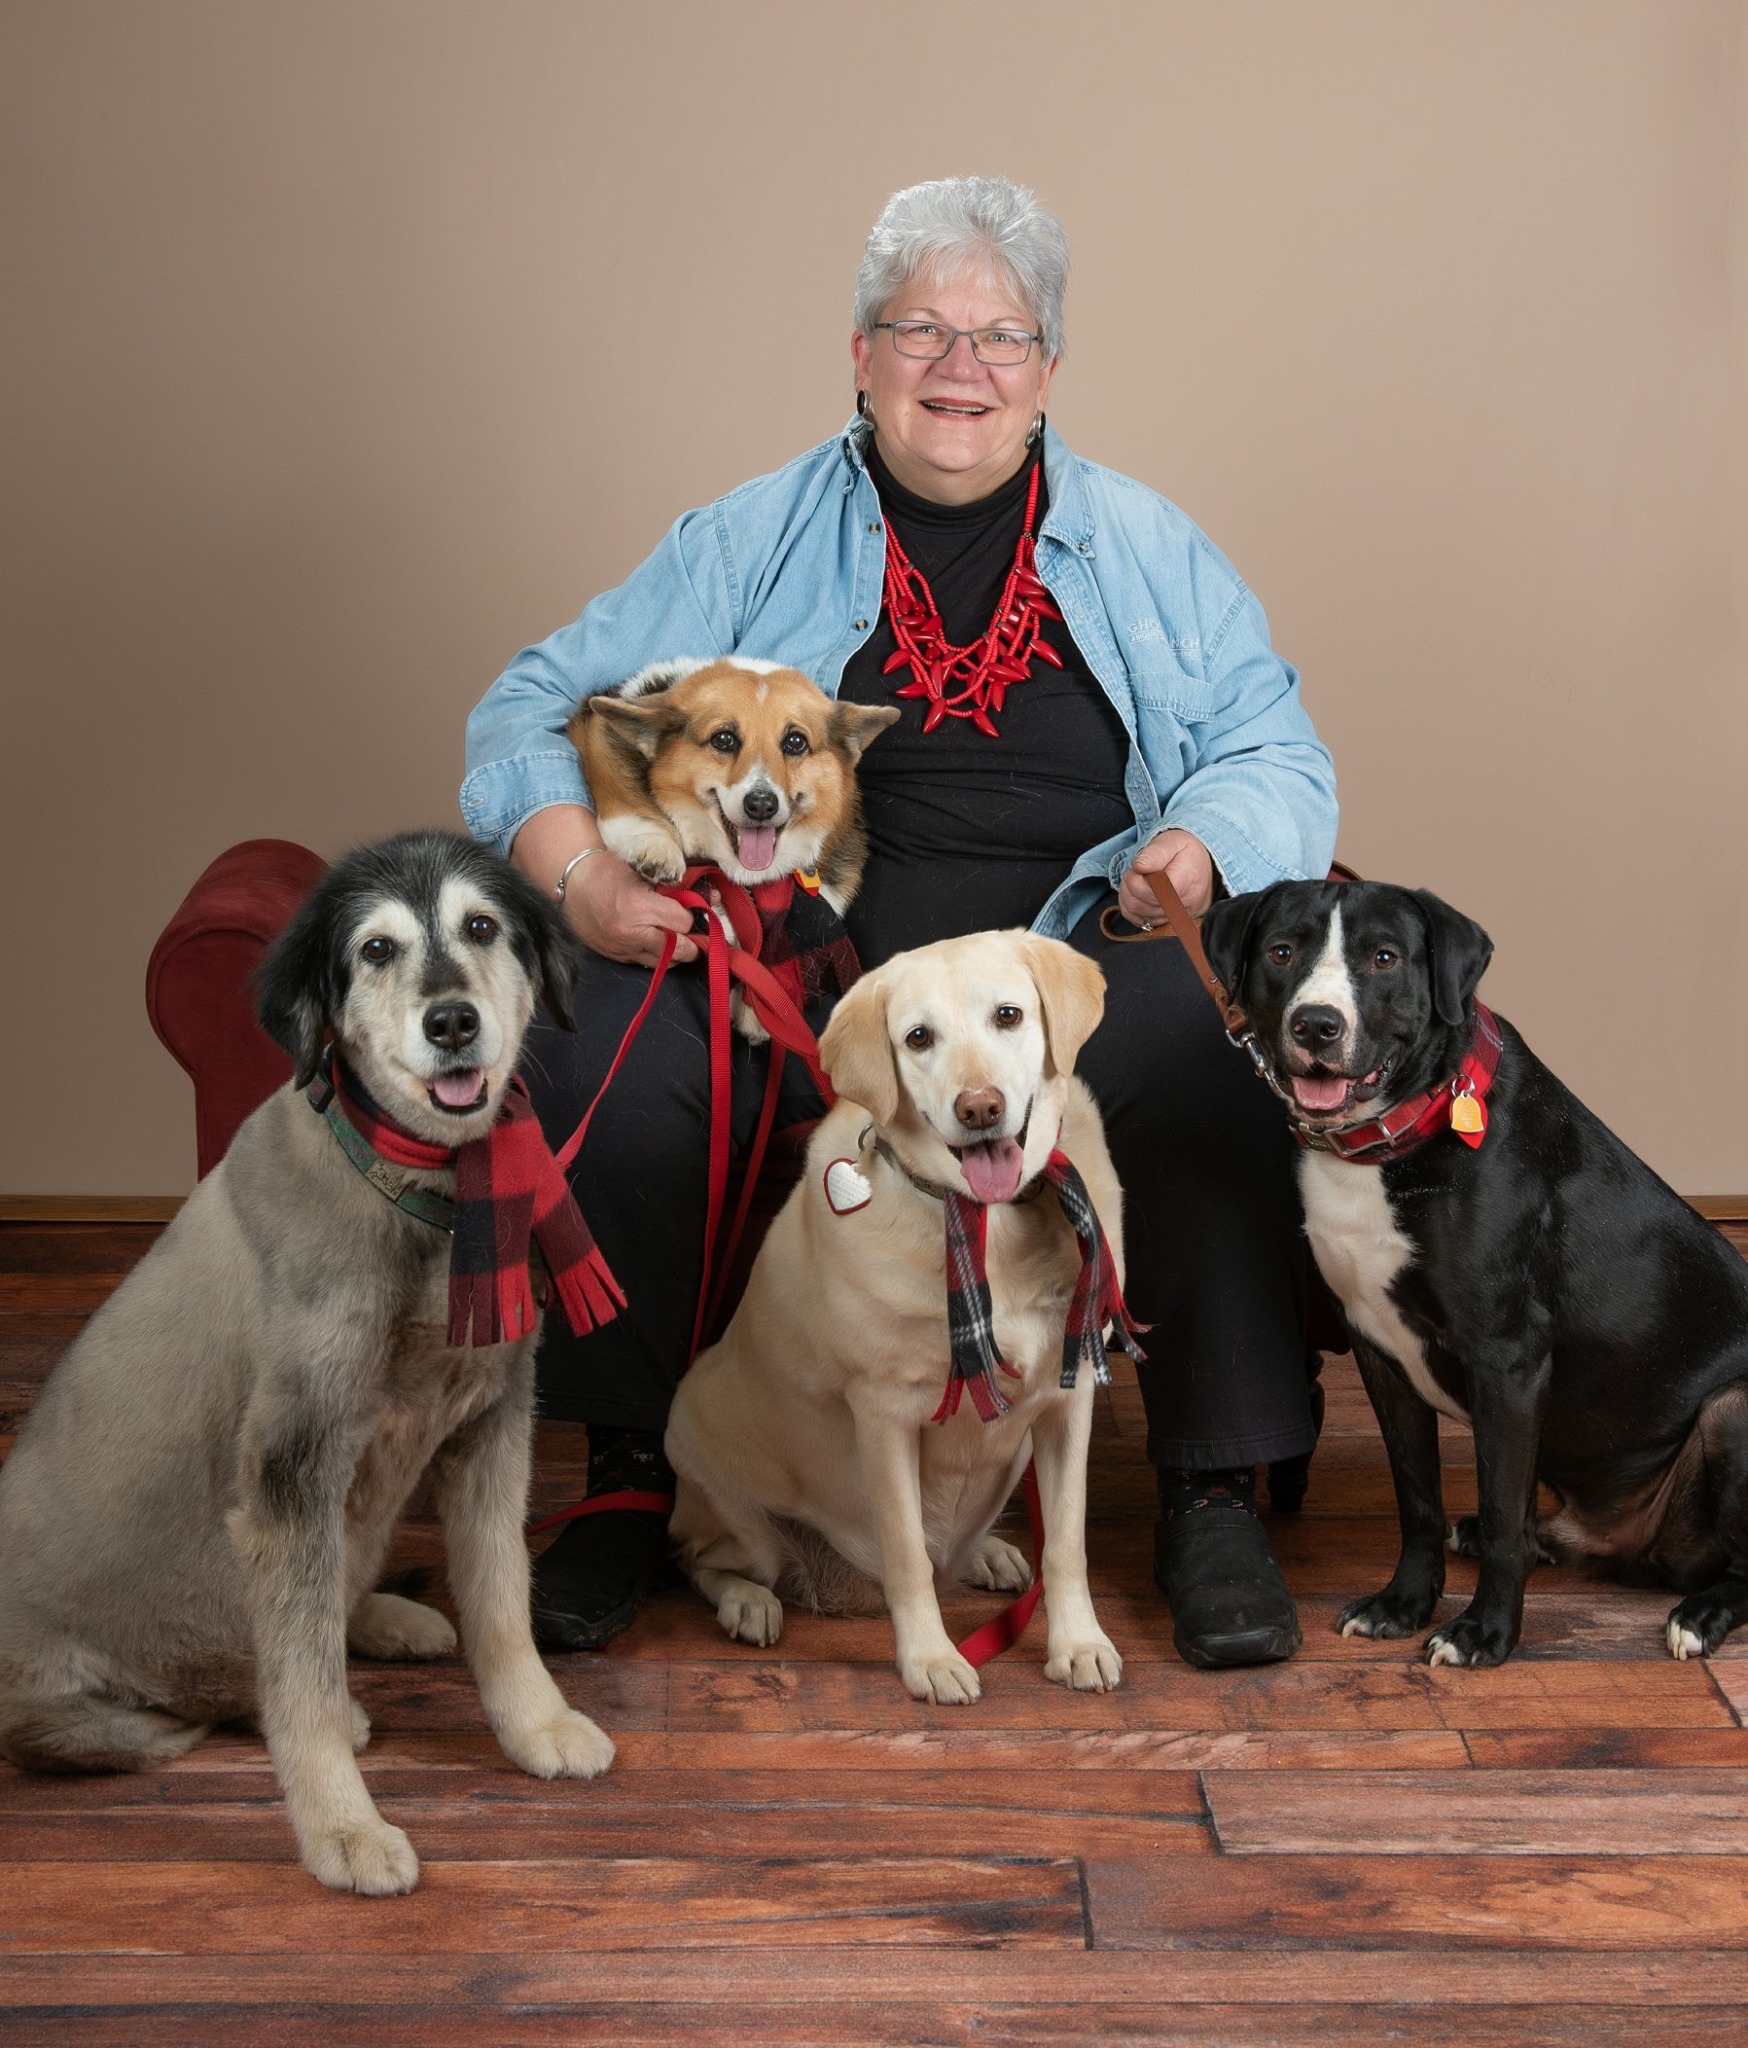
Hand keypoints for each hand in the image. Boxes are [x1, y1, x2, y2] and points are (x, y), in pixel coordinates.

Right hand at [564, 849, 698, 967]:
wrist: (572, 883)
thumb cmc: (608, 871)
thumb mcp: (644, 872)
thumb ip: (677, 887)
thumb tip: (713, 897)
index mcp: (638, 907)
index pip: (683, 923)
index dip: (690, 916)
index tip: (690, 909)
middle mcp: (630, 934)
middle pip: (679, 950)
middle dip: (692, 941)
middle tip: (696, 932)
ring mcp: (622, 949)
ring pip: (665, 963)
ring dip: (676, 952)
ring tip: (678, 937)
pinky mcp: (615, 957)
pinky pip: (647, 963)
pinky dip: (657, 954)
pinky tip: (657, 940)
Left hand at [1118, 828, 1214, 928]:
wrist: (1204, 866)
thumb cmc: (1186, 852)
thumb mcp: (1173, 842)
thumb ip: (1155, 853)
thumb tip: (1138, 866)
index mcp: (1186, 883)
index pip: (1151, 892)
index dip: (1136, 880)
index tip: (1137, 867)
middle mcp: (1184, 906)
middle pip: (1141, 905)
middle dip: (1130, 886)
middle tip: (1135, 871)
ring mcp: (1177, 918)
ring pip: (1137, 915)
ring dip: (1129, 896)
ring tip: (1138, 880)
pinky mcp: (1169, 924)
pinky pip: (1140, 922)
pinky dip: (1132, 907)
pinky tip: (1139, 893)